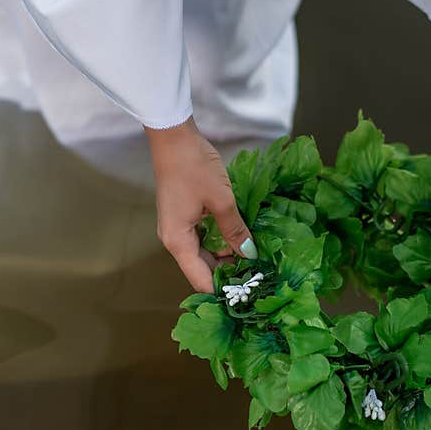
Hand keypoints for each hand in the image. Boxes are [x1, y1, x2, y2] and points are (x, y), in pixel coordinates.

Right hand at [145, 118, 257, 292]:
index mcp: (178, 242)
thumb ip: (236, 230)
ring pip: (203, 254)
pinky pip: (202, 239)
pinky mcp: (183, 217)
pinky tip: (240, 239)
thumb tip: (249, 254)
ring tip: (253, 259)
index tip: (247, 292)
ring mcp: (177, 228)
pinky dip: (220, 242)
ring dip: (225, 258)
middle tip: (257, 275)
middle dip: (227, 274)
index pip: (200, 280)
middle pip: (201, 269)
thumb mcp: (222, 201)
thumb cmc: (194, 167)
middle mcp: (174, 240)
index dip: (223, 290)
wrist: (173, 137)